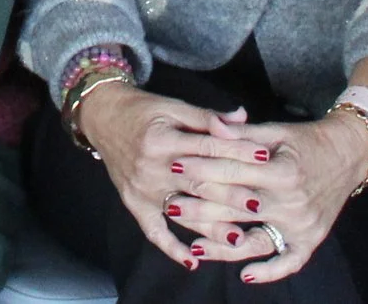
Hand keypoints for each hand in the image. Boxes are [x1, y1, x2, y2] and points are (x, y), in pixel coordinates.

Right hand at [79, 82, 253, 271]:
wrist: (103, 117)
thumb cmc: (142, 110)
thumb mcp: (172, 106)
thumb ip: (206, 116)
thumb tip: (242, 118)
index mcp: (163, 139)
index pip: (207, 148)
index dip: (237, 151)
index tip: (264, 157)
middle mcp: (152, 167)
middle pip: (198, 184)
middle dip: (230, 195)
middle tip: (259, 204)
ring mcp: (143, 189)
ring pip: (183, 212)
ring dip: (210, 227)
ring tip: (239, 238)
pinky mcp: (134, 203)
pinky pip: (154, 231)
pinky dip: (171, 248)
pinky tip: (193, 261)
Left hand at [161, 110, 367, 282]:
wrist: (348, 154)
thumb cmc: (306, 141)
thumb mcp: (275, 131)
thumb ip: (241, 134)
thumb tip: (210, 125)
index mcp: (282, 171)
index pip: (233, 173)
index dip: (202, 169)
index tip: (175, 167)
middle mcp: (292, 202)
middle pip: (237, 209)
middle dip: (201, 208)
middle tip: (170, 207)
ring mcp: (302, 225)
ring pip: (256, 241)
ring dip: (223, 247)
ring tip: (193, 246)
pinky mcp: (311, 239)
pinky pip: (288, 262)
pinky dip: (268, 272)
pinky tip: (244, 274)